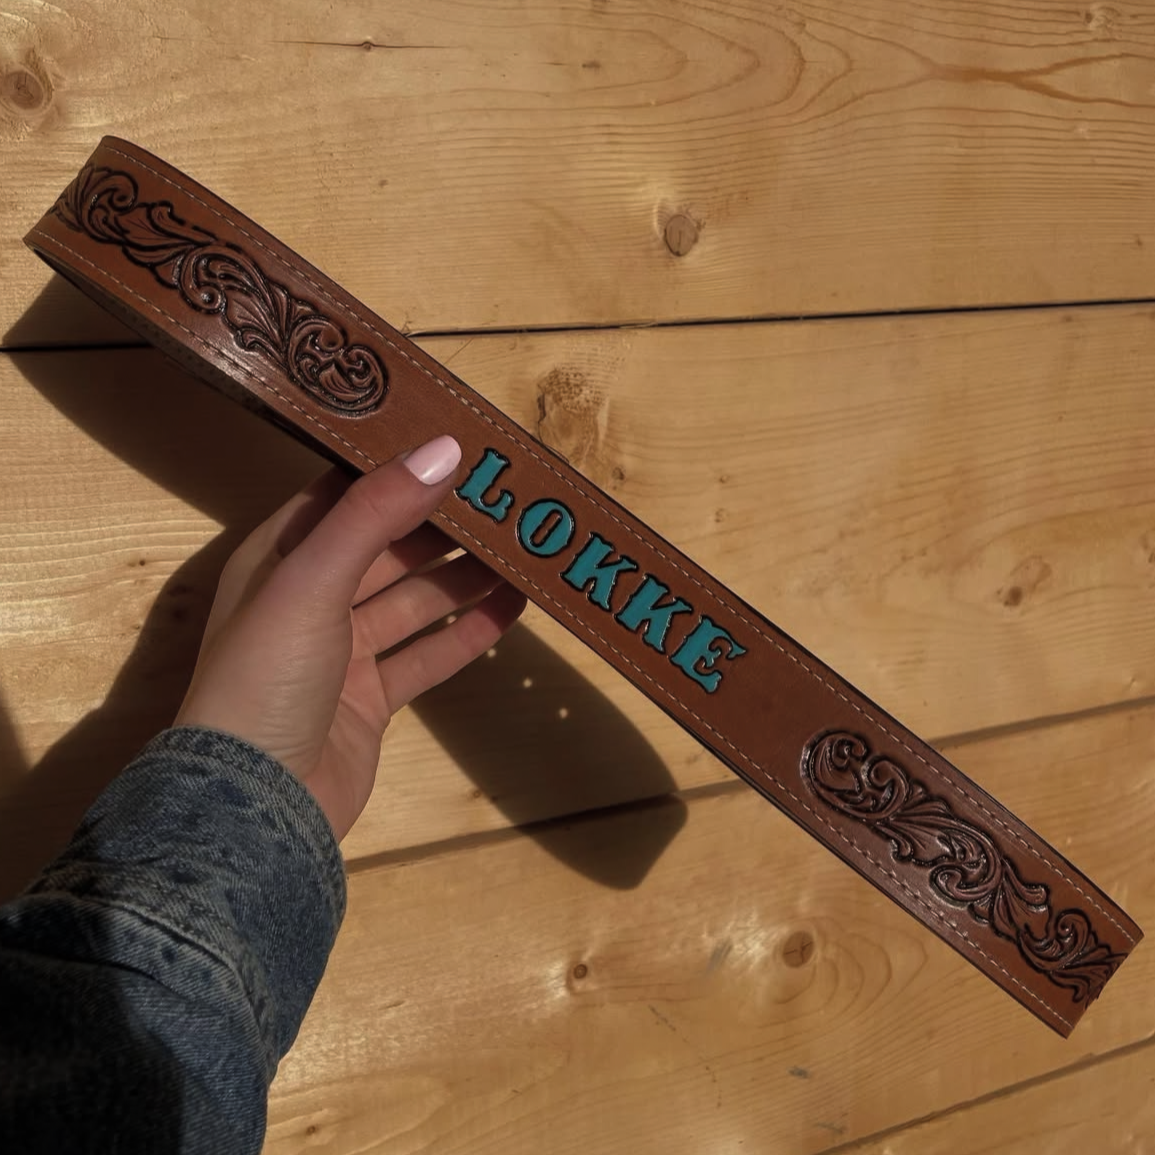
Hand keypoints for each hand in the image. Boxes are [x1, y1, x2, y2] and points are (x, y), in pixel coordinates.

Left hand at [175, 435, 525, 839]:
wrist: (256, 804)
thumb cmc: (266, 675)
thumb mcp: (313, 580)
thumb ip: (376, 514)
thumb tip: (443, 447)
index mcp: (281, 557)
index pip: (344, 495)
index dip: (397, 469)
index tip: (457, 443)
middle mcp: (311, 598)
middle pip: (389, 547)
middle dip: (444, 523)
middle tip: (507, 498)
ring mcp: (343, 652)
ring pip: (415, 600)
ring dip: (464, 576)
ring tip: (523, 548)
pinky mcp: (372, 700)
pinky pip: (427, 654)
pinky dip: (467, 632)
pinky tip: (512, 609)